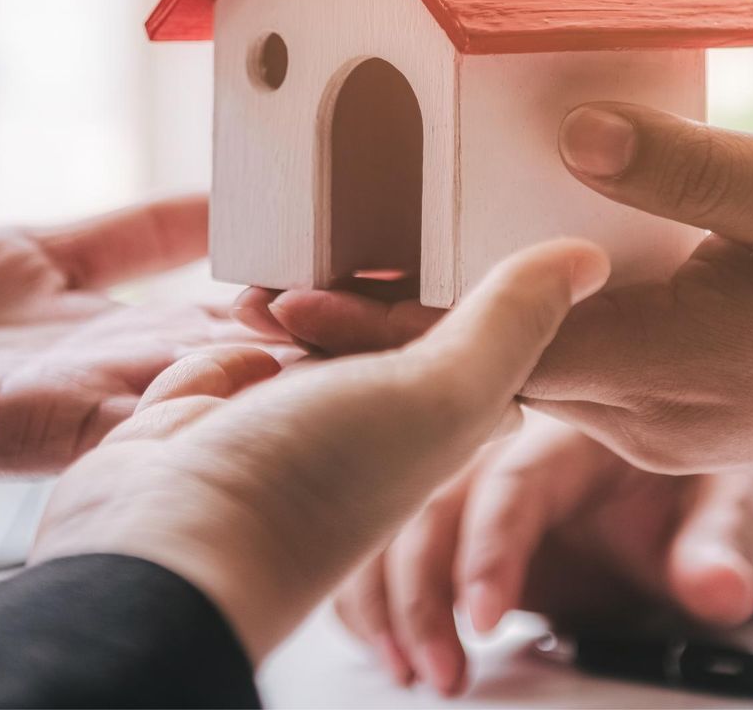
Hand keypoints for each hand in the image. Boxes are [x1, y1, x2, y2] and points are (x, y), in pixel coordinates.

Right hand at [28, 239, 611, 664]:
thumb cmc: (308, 490)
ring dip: (281, 292)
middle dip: (358, 271)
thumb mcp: (436, 393)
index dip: (462, 273)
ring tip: (278, 259)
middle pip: (373, 325)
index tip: (461, 203)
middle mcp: (358, 430)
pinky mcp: (200, 423)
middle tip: (354, 213)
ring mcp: (275, 430)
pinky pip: (217, 354)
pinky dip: (217, 337)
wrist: (164, 549)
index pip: (464, 335)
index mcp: (430, 424)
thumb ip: (509, 323)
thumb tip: (588, 261)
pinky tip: (225, 314)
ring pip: (291, 333)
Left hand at [245, 104, 752, 527]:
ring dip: (434, 344)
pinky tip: (464, 297)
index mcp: (676, 356)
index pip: (494, 345)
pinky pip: (564, 385)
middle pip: (481, 375)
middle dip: (381, 334)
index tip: (288, 298)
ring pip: (516, 384)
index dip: (386, 323)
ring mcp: (653, 427)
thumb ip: (694, 169)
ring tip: (338, 284)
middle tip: (270, 286)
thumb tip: (567, 128)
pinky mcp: (667, 420)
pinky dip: (500, 346)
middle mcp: (646, 412)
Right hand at [335, 415, 752, 693]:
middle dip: (420, 589)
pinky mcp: (445, 523)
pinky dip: (367, 591)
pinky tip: (377, 642)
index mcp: (566, 440)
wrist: (672, 487)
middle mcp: (500, 451)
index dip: (490, 549)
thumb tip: (720, 590)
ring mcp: (465, 485)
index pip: (513, 482)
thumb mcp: (724, 511)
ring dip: (383, 594)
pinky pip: (382, 542)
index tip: (485, 618)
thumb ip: (718, 549)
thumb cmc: (691, 489)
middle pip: (431, 501)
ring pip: (391, 520)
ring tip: (402, 665)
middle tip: (436, 668)